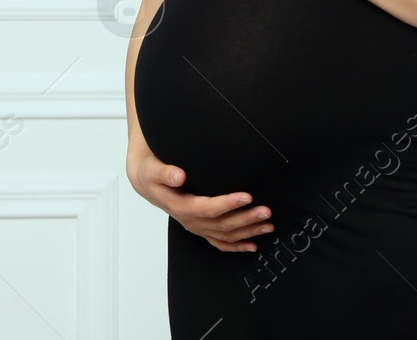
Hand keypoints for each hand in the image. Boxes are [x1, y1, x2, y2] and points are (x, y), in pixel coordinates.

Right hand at [128, 149, 274, 251]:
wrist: (148, 183)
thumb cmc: (152, 174)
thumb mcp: (152, 170)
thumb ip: (164, 172)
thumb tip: (178, 176)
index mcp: (180, 206)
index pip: (208, 208)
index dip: (228, 204)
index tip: (247, 196)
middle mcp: (190, 221)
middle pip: (222, 224)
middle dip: (246, 219)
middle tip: (266, 211)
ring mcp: (196, 227)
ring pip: (225, 235)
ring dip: (248, 232)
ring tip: (268, 225)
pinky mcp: (201, 228)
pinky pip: (220, 242)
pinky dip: (237, 246)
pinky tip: (253, 246)